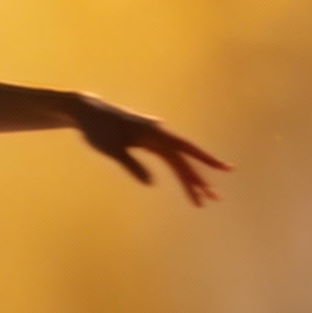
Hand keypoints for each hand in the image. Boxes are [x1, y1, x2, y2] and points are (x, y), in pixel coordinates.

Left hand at [70, 95, 229, 207]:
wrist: (87, 112)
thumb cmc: (97, 129)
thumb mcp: (112, 149)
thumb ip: (131, 165)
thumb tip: (152, 183)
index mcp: (154, 133)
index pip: (185, 149)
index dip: (205, 160)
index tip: (224, 169)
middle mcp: (158, 135)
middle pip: (183, 160)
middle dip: (198, 180)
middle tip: (213, 200)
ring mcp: (153, 138)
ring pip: (176, 161)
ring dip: (188, 179)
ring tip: (200, 198)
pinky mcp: (147, 142)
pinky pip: (167, 159)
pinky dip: (177, 170)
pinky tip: (185, 180)